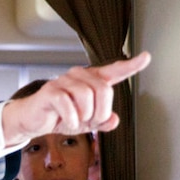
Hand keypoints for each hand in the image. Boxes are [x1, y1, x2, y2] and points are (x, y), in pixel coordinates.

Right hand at [1, 52, 150, 145]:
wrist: (33, 120)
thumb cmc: (59, 116)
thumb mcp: (85, 122)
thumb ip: (102, 121)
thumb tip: (114, 121)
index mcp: (90, 81)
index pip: (113, 71)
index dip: (130, 65)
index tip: (145, 58)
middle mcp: (78, 76)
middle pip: (103, 90)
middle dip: (99, 112)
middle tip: (89, 121)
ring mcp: (63, 81)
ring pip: (87, 96)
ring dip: (84, 116)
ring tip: (75, 121)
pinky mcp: (50, 91)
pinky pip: (68, 103)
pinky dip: (71, 118)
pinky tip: (67, 121)